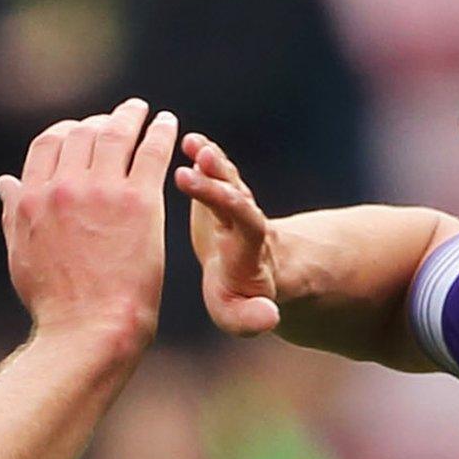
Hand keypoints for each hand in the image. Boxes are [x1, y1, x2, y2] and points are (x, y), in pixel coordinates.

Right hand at [0, 98, 178, 345]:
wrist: (90, 329)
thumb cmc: (55, 302)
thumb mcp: (22, 254)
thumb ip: (13, 212)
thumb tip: (4, 181)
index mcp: (32, 198)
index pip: (48, 143)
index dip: (66, 130)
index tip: (82, 130)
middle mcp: (64, 188)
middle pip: (81, 133)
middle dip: (99, 120)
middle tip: (117, 119)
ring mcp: (102, 193)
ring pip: (116, 134)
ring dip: (130, 116)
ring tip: (142, 111)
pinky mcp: (139, 203)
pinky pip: (150, 152)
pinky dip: (160, 131)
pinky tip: (167, 122)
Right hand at [174, 132, 280, 335]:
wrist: (245, 274)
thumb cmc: (237, 299)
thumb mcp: (241, 316)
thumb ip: (250, 318)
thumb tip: (270, 317)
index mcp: (247, 251)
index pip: (244, 222)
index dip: (226, 203)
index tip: (202, 195)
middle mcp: (244, 223)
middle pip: (236, 196)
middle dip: (217, 179)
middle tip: (199, 158)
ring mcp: (233, 206)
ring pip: (227, 180)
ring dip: (213, 161)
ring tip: (194, 143)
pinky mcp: (219, 196)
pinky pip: (215, 173)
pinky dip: (203, 155)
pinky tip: (188, 139)